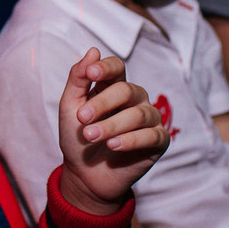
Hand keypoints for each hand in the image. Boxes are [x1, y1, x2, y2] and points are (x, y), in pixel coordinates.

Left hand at [57, 47, 168, 215]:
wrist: (85, 176)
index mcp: (113, 87)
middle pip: (125, 90)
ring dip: (111, 125)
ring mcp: (149, 119)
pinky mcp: (159, 141)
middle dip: (101, 104)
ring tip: (90, 136)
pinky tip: (113, 146)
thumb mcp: (70, 108)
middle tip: (81, 120)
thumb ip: (78, 79)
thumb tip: (92, 51)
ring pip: (138, 114)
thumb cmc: (77, 139)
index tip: (92, 74)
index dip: (106, 68)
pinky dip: (131, 140)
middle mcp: (135, 99)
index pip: (117, 67)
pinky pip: (151, 135)